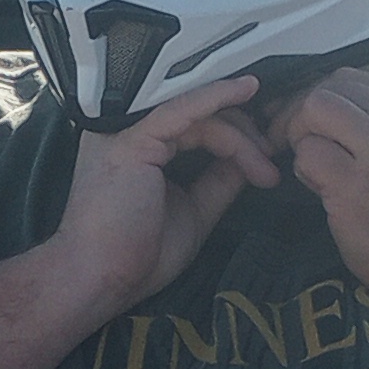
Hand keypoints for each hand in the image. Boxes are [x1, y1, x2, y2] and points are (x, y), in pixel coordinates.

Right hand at [47, 74, 280, 321]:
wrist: (99, 278)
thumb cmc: (136, 255)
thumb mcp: (194, 210)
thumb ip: (219, 180)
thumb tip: (250, 157)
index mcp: (139, 148)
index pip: (196, 126)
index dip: (236, 139)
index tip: (265, 167)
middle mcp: (129, 131)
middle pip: (200, 116)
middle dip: (244, 136)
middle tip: (269, 168)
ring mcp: (127, 130)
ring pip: (199, 115)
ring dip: (240, 136)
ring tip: (264, 168)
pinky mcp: (134, 137)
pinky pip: (183, 109)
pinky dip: (216, 98)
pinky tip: (245, 91)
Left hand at [273, 68, 368, 317]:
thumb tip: (328, 100)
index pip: (350, 78)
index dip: (320, 97)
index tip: (312, 122)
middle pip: (327, 90)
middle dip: (300, 114)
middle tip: (294, 141)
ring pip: (313, 112)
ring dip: (301, 139)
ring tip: (316, 167)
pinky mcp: (354, 188)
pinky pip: (307, 156)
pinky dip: (303, 170)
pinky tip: (321, 188)